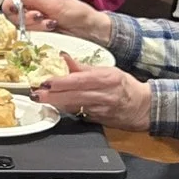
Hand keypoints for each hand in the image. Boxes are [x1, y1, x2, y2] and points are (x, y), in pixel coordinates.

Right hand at [0, 0, 112, 45]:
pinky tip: (52, 32)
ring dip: (36, 26)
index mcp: (34, 0)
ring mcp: (35, 29)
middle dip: (26, 18)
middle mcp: (31, 14)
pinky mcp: (39, 42)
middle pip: (12, 18)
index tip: (23, 8)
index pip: (10, 3)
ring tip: (52, 24)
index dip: (13, 7)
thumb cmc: (78, 13)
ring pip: (20, 30)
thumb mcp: (58, 2)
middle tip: (41, 16)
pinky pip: (29, 42)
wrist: (93, 31)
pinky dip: (39, 37)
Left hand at [32, 66, 153, 130]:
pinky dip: (66, 110)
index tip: (46, 81)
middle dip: (52, 95)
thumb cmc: (125, 86)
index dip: (62, 82)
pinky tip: (55, 107)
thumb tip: (64, 58)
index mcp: (106, 79)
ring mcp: (100, 110)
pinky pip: (79, 114)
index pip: (80, 80)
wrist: (143, 107)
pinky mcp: (98, 120)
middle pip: (74, 96)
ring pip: (74, 107)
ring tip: (41, 99)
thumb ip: (84, 67)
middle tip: (36, 94)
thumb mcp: (108, 71)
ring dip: (55, 103)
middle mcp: (103, 95)